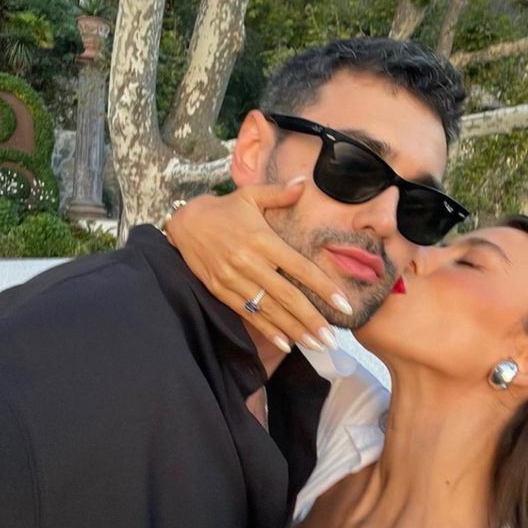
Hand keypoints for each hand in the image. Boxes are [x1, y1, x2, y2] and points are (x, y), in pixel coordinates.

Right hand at [164, 182, 352, 353]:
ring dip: (295, 330)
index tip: (344, 304)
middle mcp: (249, 262)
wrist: (184, 223)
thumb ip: (278, 193)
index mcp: (262, 240)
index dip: (323, 287)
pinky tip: (287, 344)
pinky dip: (268, 330)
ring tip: (317, 345)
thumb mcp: (250, 195)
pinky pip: (248, 315)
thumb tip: (303, 182)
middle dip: (312, 320)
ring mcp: (233, 279)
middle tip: (333, 340)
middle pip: (287, 296)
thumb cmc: (224, 209)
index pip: (300, 267)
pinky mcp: (221, 291)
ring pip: (269, 310)